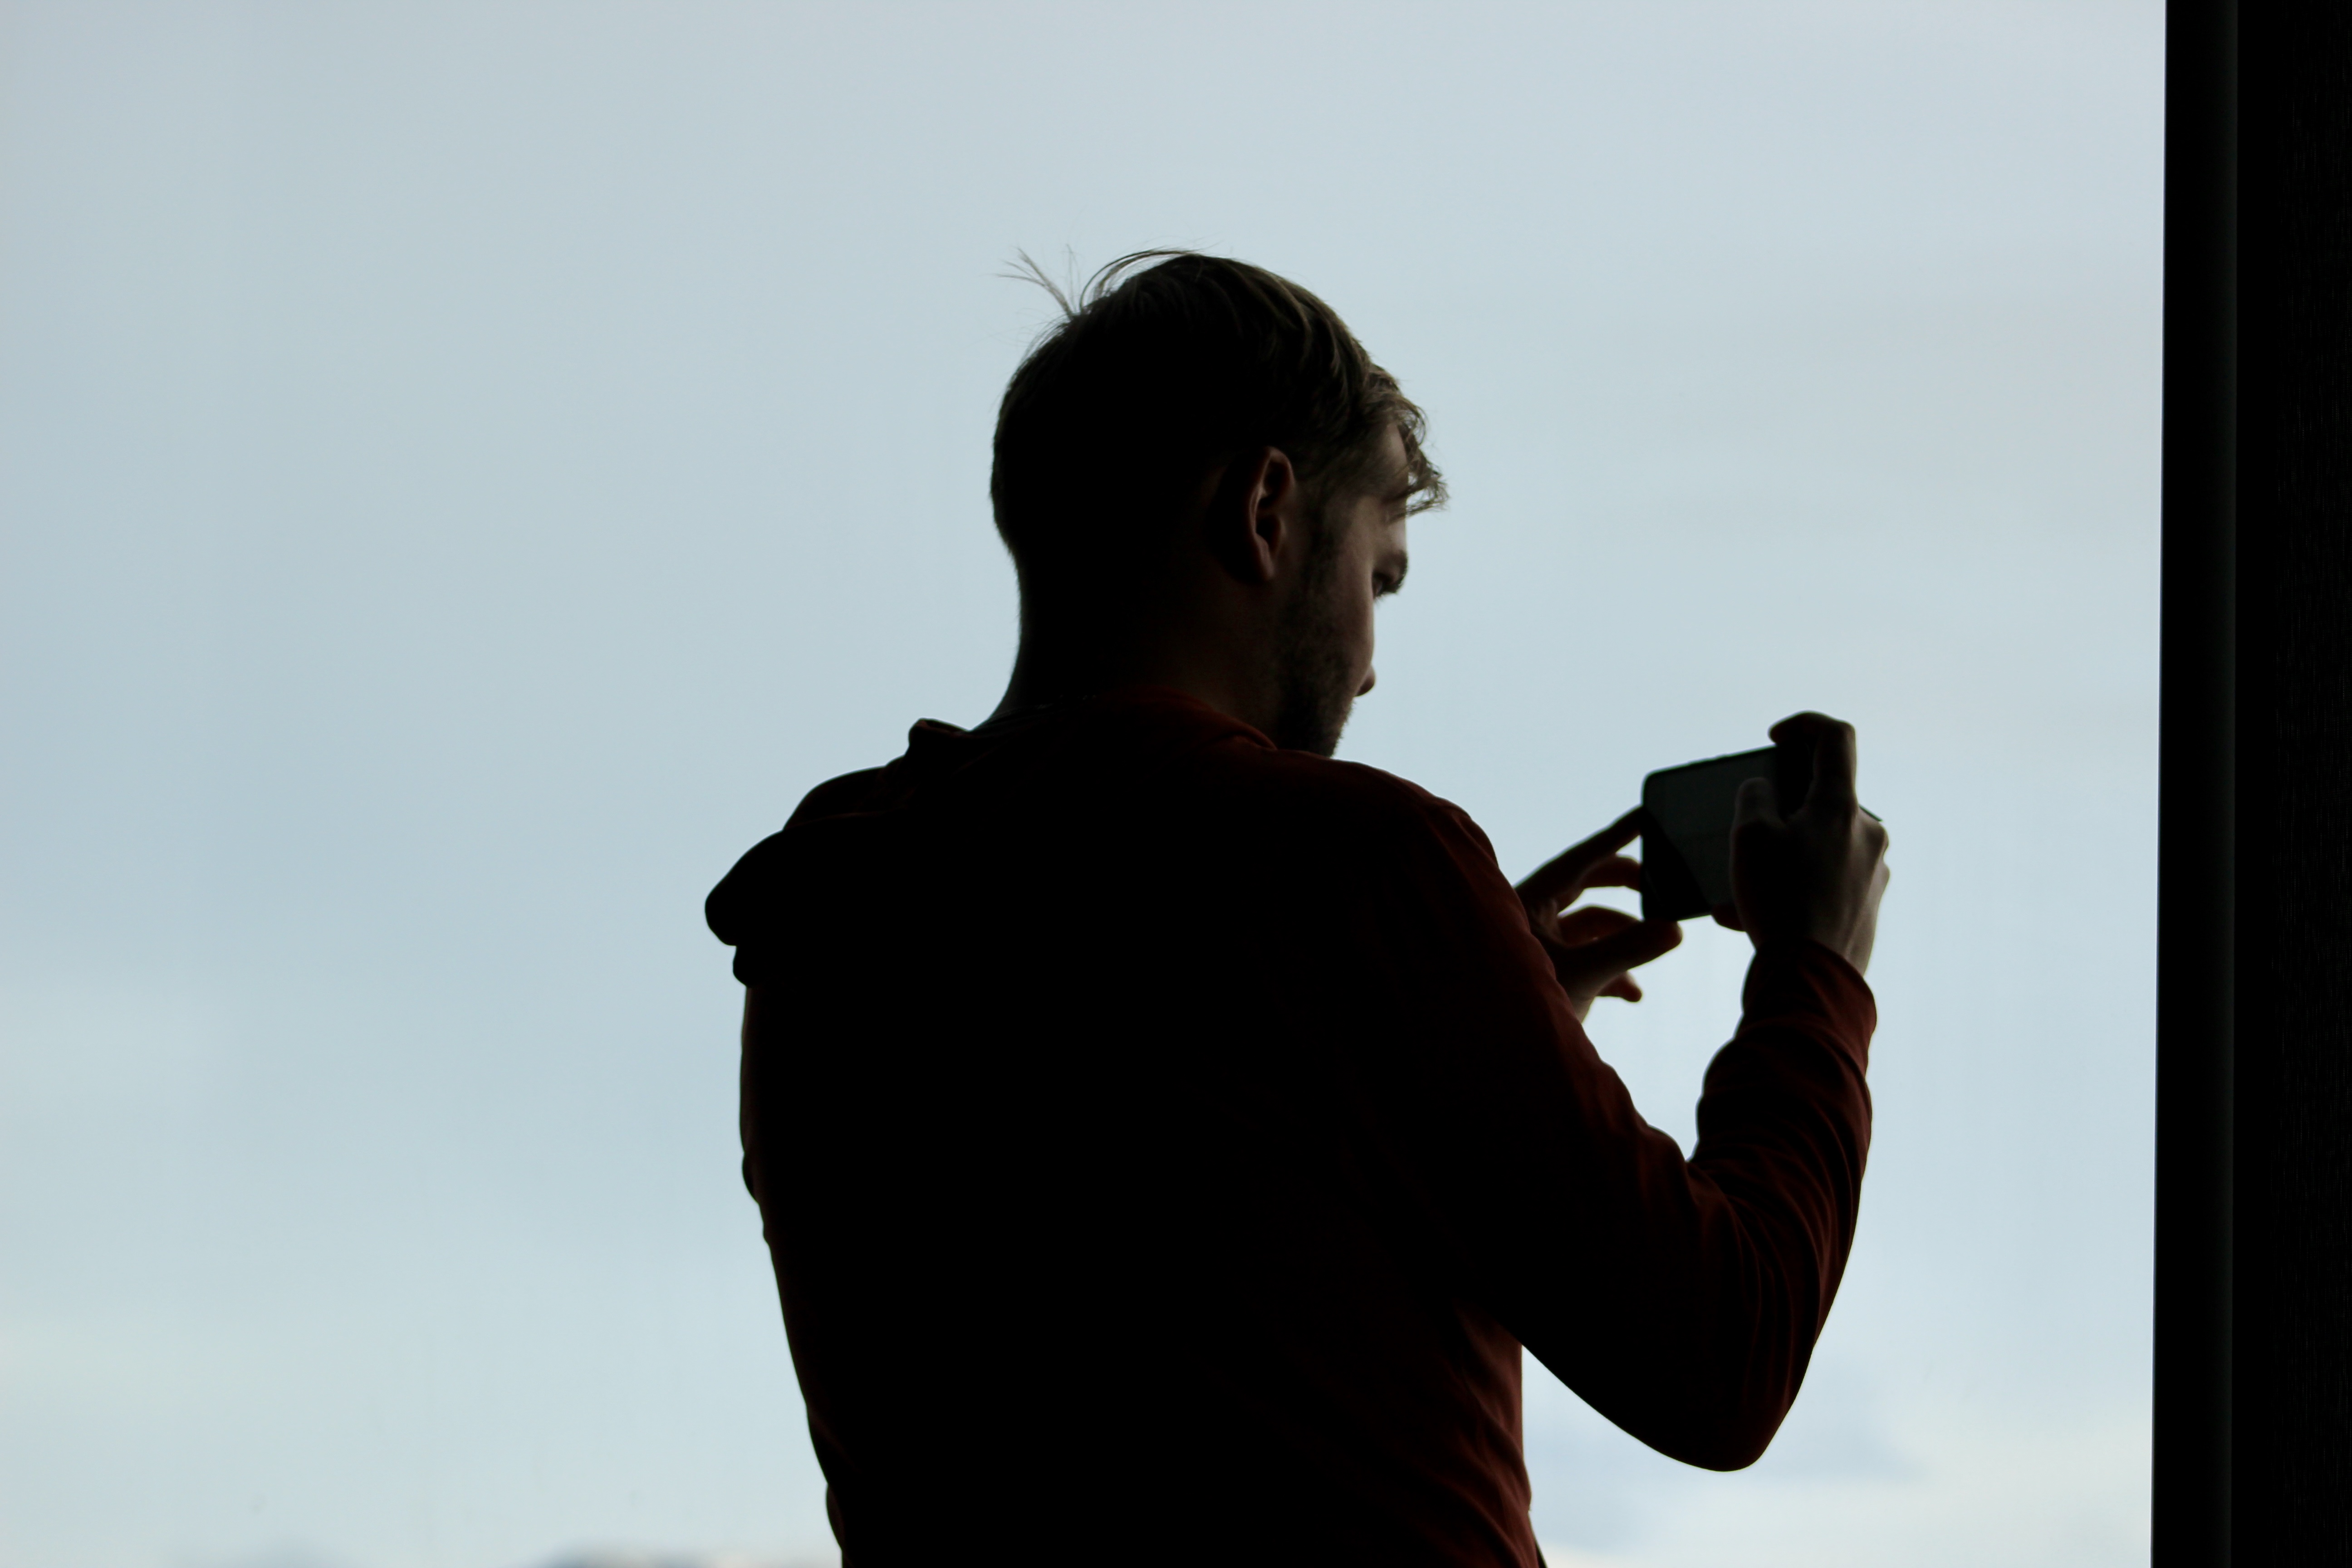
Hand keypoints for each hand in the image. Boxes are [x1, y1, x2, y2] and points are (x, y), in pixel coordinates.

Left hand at [1516, 809, 1683, 1020]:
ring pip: (1588, 928)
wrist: (1490, 1052)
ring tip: (1657, 945)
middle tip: (1659, 883)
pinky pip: (1585, 962)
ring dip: (1624, 937)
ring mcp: (1538, 948)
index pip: (1580, 860)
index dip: (1614, 838)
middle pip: (1585, 888)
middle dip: (1624, 887)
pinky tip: (1634, 994)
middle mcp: (1530, 919)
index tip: (1645, 817)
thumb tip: (1673, 929)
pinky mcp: (1546, 977)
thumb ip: (1629, 949)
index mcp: (1528, 902)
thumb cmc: (1517, 1006)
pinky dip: (1613, 973)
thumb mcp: (1581, 973)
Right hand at [1716, 712, 1890, 972]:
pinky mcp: (1868, 905)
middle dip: (1780, 812)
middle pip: (1822, 800)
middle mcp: (1867, 833)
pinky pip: (1825, 882)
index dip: (1803, 725)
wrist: (1813, 979)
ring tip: (1739, 890)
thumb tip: (1764, 790)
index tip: (1776, 739)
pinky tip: (1753, 917)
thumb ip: (1755, 796)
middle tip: (1743, 837)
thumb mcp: (1748, 836)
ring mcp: (1873, 871)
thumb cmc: (1779, 901)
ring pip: (1818, 846)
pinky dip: (1791, 888)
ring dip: (1779, 858)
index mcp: (1841, 806)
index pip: (1835, 738)